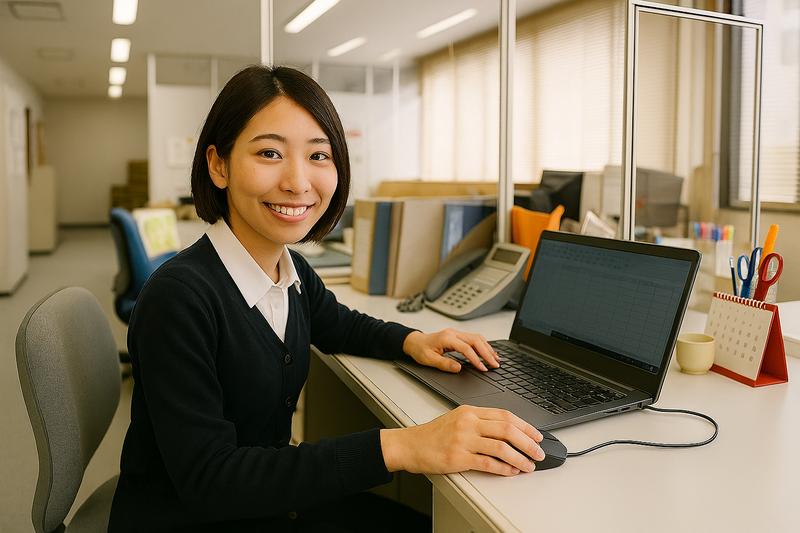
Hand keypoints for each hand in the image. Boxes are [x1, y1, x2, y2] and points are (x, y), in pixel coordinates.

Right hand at [381, 405, 544, 475]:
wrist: (410, 445)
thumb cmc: (433, 435)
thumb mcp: (457, 419)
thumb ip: (480, 423)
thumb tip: (507, 433)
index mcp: (470, 411)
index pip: (505, 415)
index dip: (525, 426)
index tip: (537, 435)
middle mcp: (468, 423)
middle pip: (507, 429)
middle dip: (528, 442)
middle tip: (539, 452)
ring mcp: (463, 440)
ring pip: (502, 447)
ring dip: (520, 457)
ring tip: (529, 464)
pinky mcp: (458, 458)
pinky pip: (489, 463)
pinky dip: (504, 468)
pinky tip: (511, 471)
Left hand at [403, 329, 498, 372]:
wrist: (415, 342)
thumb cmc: (420, 350)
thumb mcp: (429, 360)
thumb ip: (444, 364)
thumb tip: (458, 368)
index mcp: (446, 338)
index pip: (466, 348)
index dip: (476, 359)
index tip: (483, 368)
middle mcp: (453, 333)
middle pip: (475, 340)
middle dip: (487, 352)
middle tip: (495, 364)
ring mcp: (456, 333)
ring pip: (477, 337)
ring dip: (487, 348)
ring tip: (495, 359)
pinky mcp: (457, 335)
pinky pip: (473, 338)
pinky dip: (483, 345)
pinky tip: (488, 352)